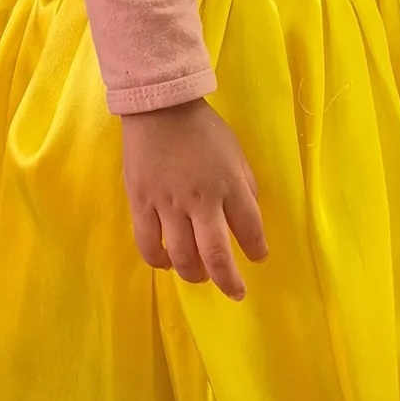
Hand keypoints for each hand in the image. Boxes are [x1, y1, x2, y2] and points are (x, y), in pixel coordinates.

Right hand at [121, 99, 267, 300]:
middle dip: (229, 281)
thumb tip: (247, 218)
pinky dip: (160, 261)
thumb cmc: (202, 128)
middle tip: (236, 292)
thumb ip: (244, 185)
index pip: (250, 229)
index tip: (258, 257)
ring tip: (201, 275)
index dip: (257, 249)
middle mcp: (201, 200)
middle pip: (216, 254)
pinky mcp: (141, 204)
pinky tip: (168, 262)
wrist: (160, 108)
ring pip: (182, 256)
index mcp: (229, 184)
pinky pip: (149, 245)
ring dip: (195, 274)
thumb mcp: (235, 151)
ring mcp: (168, 204)